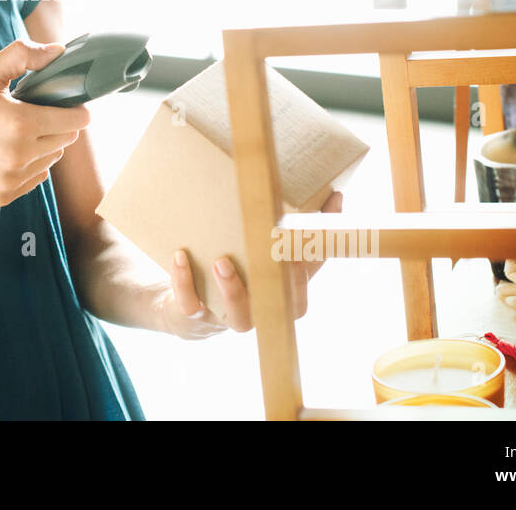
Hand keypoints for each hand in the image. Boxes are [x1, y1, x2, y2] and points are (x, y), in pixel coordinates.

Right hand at [0, 38, 89, 207]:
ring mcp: (10, 180)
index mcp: (19, 125)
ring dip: (42, 146)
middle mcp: (19, 157)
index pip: (75, 121)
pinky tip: (5, 151)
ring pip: (50, 161)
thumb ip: (23, 57)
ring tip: (14, 132)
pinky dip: (27, 165)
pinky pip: (33, 180)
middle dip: (56, 125)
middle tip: (31, 113)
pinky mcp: (1, 196)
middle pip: (65, 141)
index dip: (74, 108)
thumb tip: (57, 51)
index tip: (64, 102)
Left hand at [157, 191, 343, 339]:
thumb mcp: (267, 251)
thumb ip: (298, 230)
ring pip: (239, 317)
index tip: (301, 240)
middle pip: (278, 308)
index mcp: (280, 297)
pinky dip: (185, 282)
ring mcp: (227, 318)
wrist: (187, 307)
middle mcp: (259, 313)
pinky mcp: (194, 317)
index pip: (302, 288)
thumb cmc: (239, 272)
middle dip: (276, 282)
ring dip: (232, 289)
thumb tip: (334, 197)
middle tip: (269, 250)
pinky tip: (180, 256)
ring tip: (222, 261)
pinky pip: (190, 307)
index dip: (305, 268)